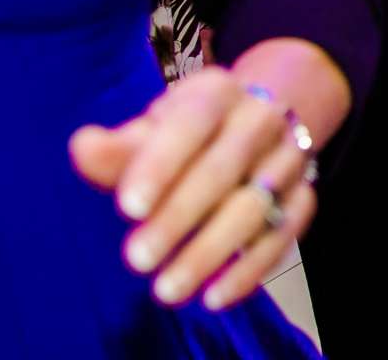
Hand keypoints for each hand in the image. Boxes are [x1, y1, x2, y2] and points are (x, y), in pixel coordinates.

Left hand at [69, 69, 317, 310]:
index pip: (193, 122)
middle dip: (179, 216)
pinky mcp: (303, 195)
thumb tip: (84, 147)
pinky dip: (252, 268)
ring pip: (256, 206)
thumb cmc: (185, 133)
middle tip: (137, 259)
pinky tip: (214, 296)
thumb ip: (120, 146)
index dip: (162, 164)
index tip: (128, 209)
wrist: (255, 122)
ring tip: (167, 289)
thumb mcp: (153, 129)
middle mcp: (263, 119)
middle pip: (225, 168)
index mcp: (219, 93)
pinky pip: (285, 234)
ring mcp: (288, 158)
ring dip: (211, 250)